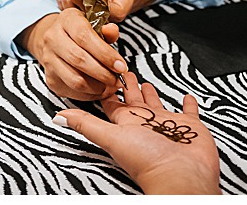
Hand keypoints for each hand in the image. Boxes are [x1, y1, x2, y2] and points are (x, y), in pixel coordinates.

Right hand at [21, 6, 125, 102]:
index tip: (121, 66)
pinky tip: (100, 90)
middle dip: (103, 73)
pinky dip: (88, 94)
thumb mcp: (95, 22)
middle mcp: (53, 39)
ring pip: (74, 80)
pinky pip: (70, 91)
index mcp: (67, 20)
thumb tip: (112, 32)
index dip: (105, 54)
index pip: (85, 37)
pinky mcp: (50, 78)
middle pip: (79, 60)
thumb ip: (106, 29)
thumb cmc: (81, 31)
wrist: (57, 39)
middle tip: (118, 79)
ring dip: (96, 87)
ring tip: (111, 86)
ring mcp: (48, 60)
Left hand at [53, 71, 220, 194]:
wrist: (180, 174)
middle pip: (134, 102)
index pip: (113, 105)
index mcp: (127, 125)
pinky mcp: (189, 126)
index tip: (104, 76)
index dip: (108, 91)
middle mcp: (146, 124)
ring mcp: (167, 124)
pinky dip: (187, 104)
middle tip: (124, 72)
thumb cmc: (147, 160)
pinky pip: (188, 112)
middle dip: (129, 87)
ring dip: (152, 94)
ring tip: (147, 83)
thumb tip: (57, 118)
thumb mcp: (112, 137)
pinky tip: (186, 97)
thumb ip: (87, 124)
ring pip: (157, 104)